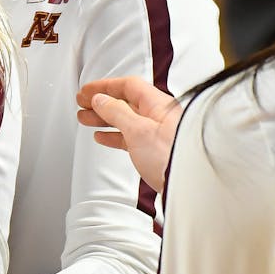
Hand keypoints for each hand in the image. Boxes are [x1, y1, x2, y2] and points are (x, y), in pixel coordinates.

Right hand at [77, 76, 181, 190]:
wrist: (192, 187)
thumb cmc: (173, 157)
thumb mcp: (138, 130)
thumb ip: (117, 112)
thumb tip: (100, 100)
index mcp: (158, 104)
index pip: (128, 86)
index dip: (105, 86)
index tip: (87, 91)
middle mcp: (159, 116)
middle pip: (125, 102)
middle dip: (101, 102)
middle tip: (82, 103)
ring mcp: (158, 134)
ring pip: (125, 120)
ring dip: (104, 118)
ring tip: (86, 119)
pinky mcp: (156, 151)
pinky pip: (130, 136)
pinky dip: (114, 134)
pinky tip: (103, 137)